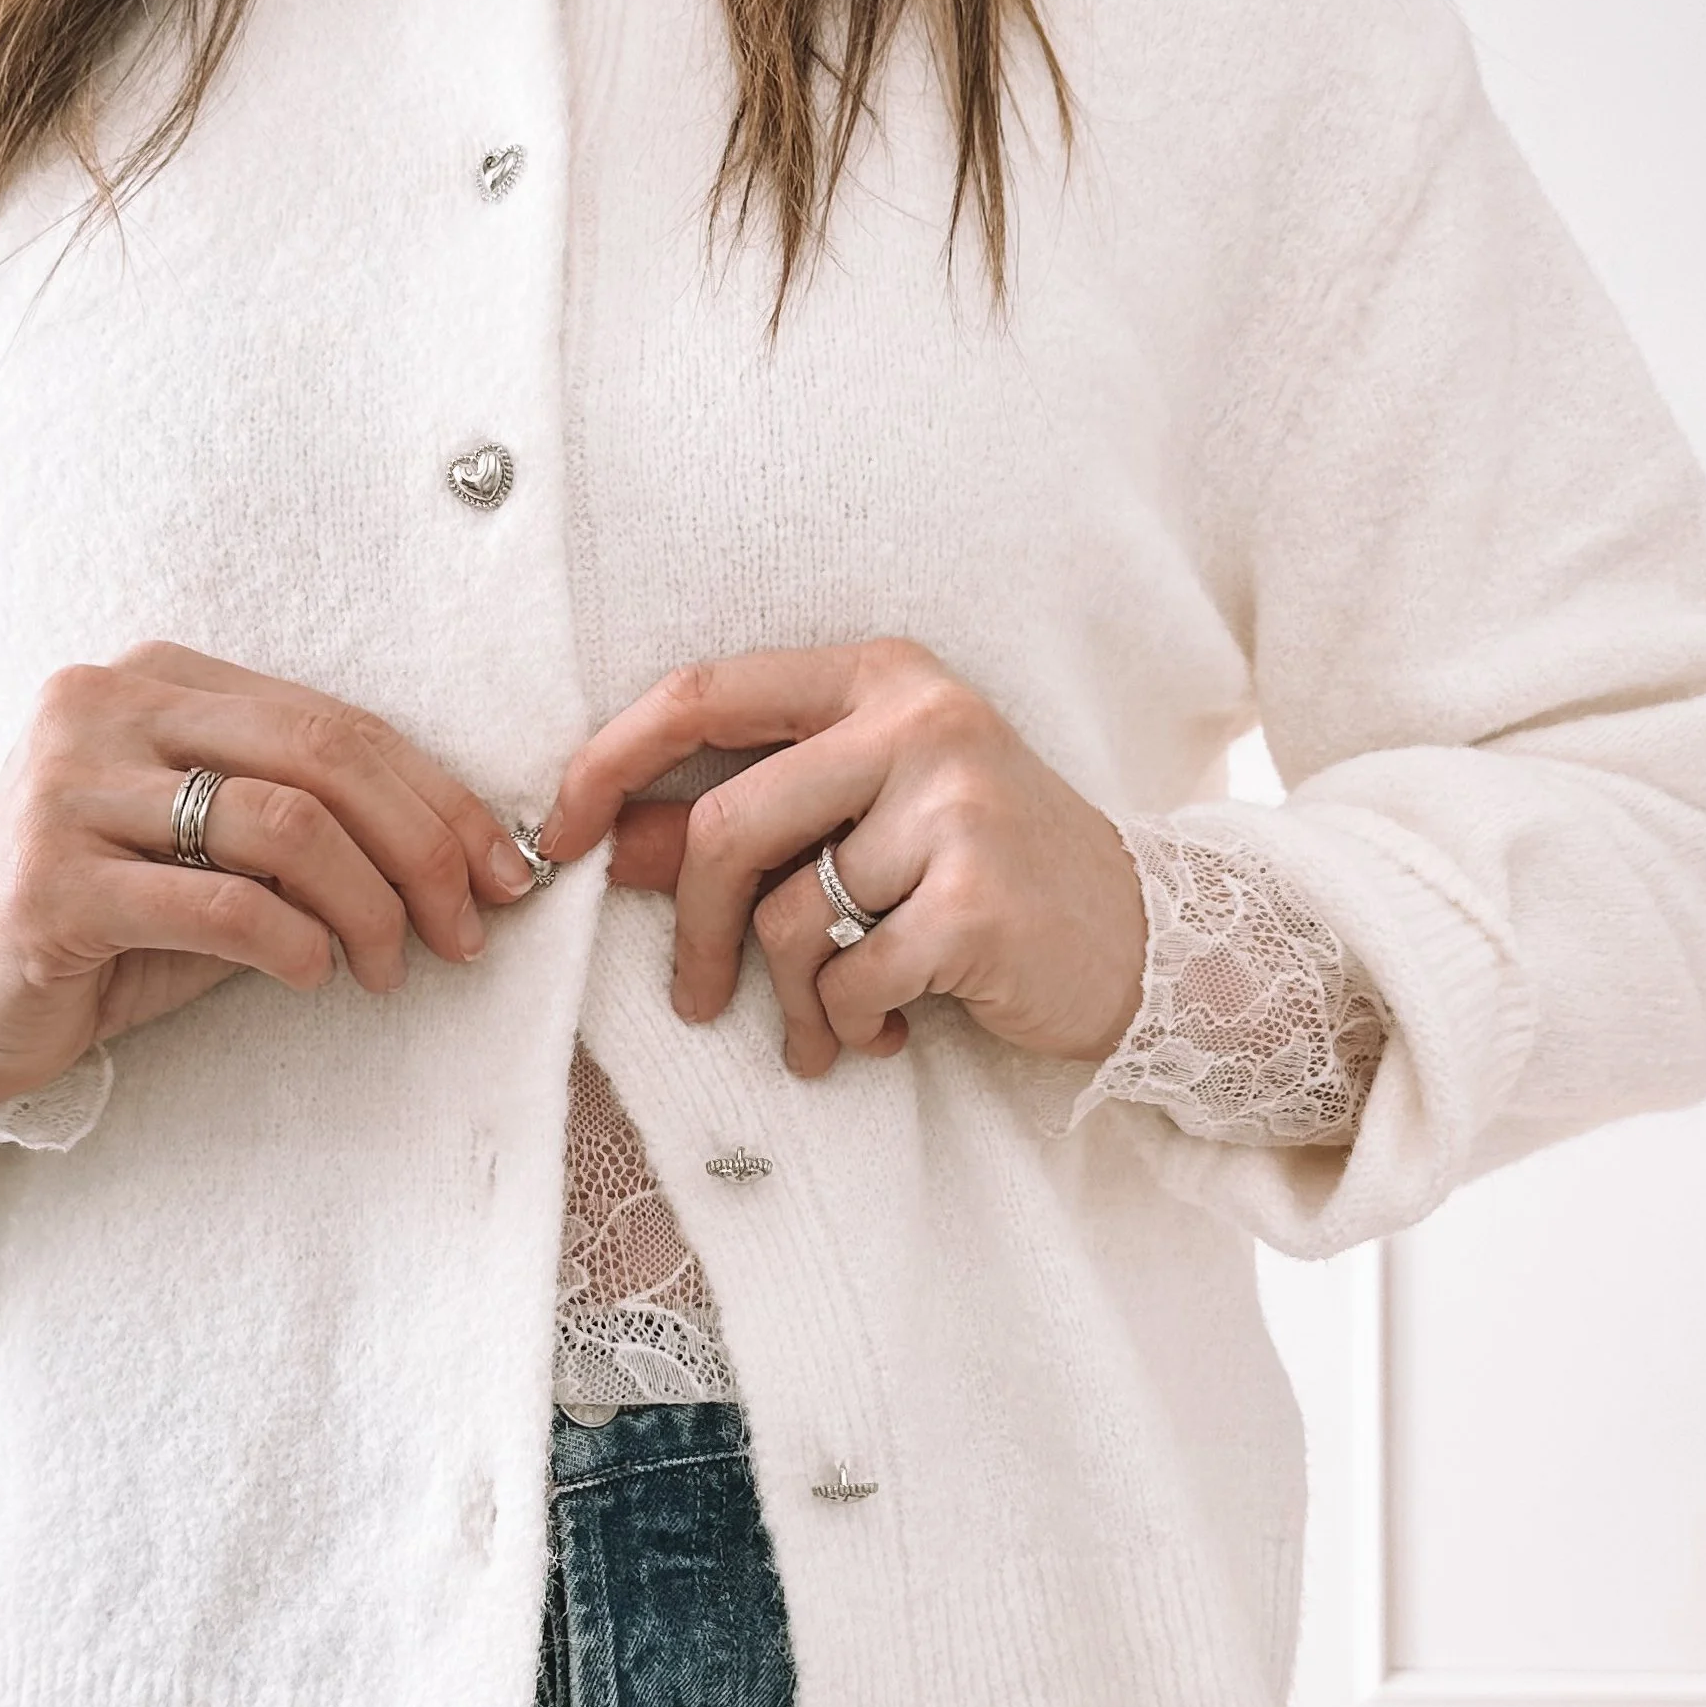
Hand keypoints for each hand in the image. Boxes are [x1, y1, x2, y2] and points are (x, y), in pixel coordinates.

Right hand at [0, 643, 536, 1103]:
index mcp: (156, 679)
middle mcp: (101, 709)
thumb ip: (309, 823)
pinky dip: (295, 944)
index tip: (505, 871)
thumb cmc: (111, 917)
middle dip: (425, 848)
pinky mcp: (51, 884)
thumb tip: (468, 854)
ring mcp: (67, 790)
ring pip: (285, 826)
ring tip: (392, 966)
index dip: (439, 797)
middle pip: (322, 758)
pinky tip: (318, 976)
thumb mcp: (212, 849)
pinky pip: (219, 903)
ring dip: (370, 906)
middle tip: (470, 928)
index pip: (336, 722)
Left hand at [542, 638, 1146, 1079]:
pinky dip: (846, 1024)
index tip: (560, 832)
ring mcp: (957, 805)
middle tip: (696, 996)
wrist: (1145, 941)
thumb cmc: (982, 876)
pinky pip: (846, 978)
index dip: (611, 760)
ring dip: (787, 1000)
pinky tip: (886, 1029)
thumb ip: (749, 823)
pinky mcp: (977, 900)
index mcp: (881, 677)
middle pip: (729, 824)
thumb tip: (619, 844)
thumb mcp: (864, 827)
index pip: (707, 692)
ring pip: (786, 919)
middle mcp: (921, 721)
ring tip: (826, 1027)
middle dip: (695, 930)